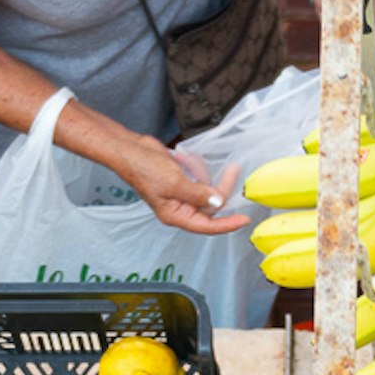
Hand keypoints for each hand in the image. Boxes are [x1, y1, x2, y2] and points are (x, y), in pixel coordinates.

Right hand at [132, 145, 253, 236]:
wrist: (129, 149)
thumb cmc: (145, 168)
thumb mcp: (175, 183)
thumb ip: (198, 194)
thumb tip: (218, 202)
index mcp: (176, 215)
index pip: (207, 226)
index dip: (227, 224)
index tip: (244, 219)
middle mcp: (180, 208)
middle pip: (210, 206)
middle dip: (220, 188)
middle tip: (232, 170)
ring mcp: (180, 194)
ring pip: (206, 190)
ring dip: (205, 174)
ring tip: (192, 160)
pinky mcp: (181, 180)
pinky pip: (198, 178)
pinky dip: (196, 167)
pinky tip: (184, 158)